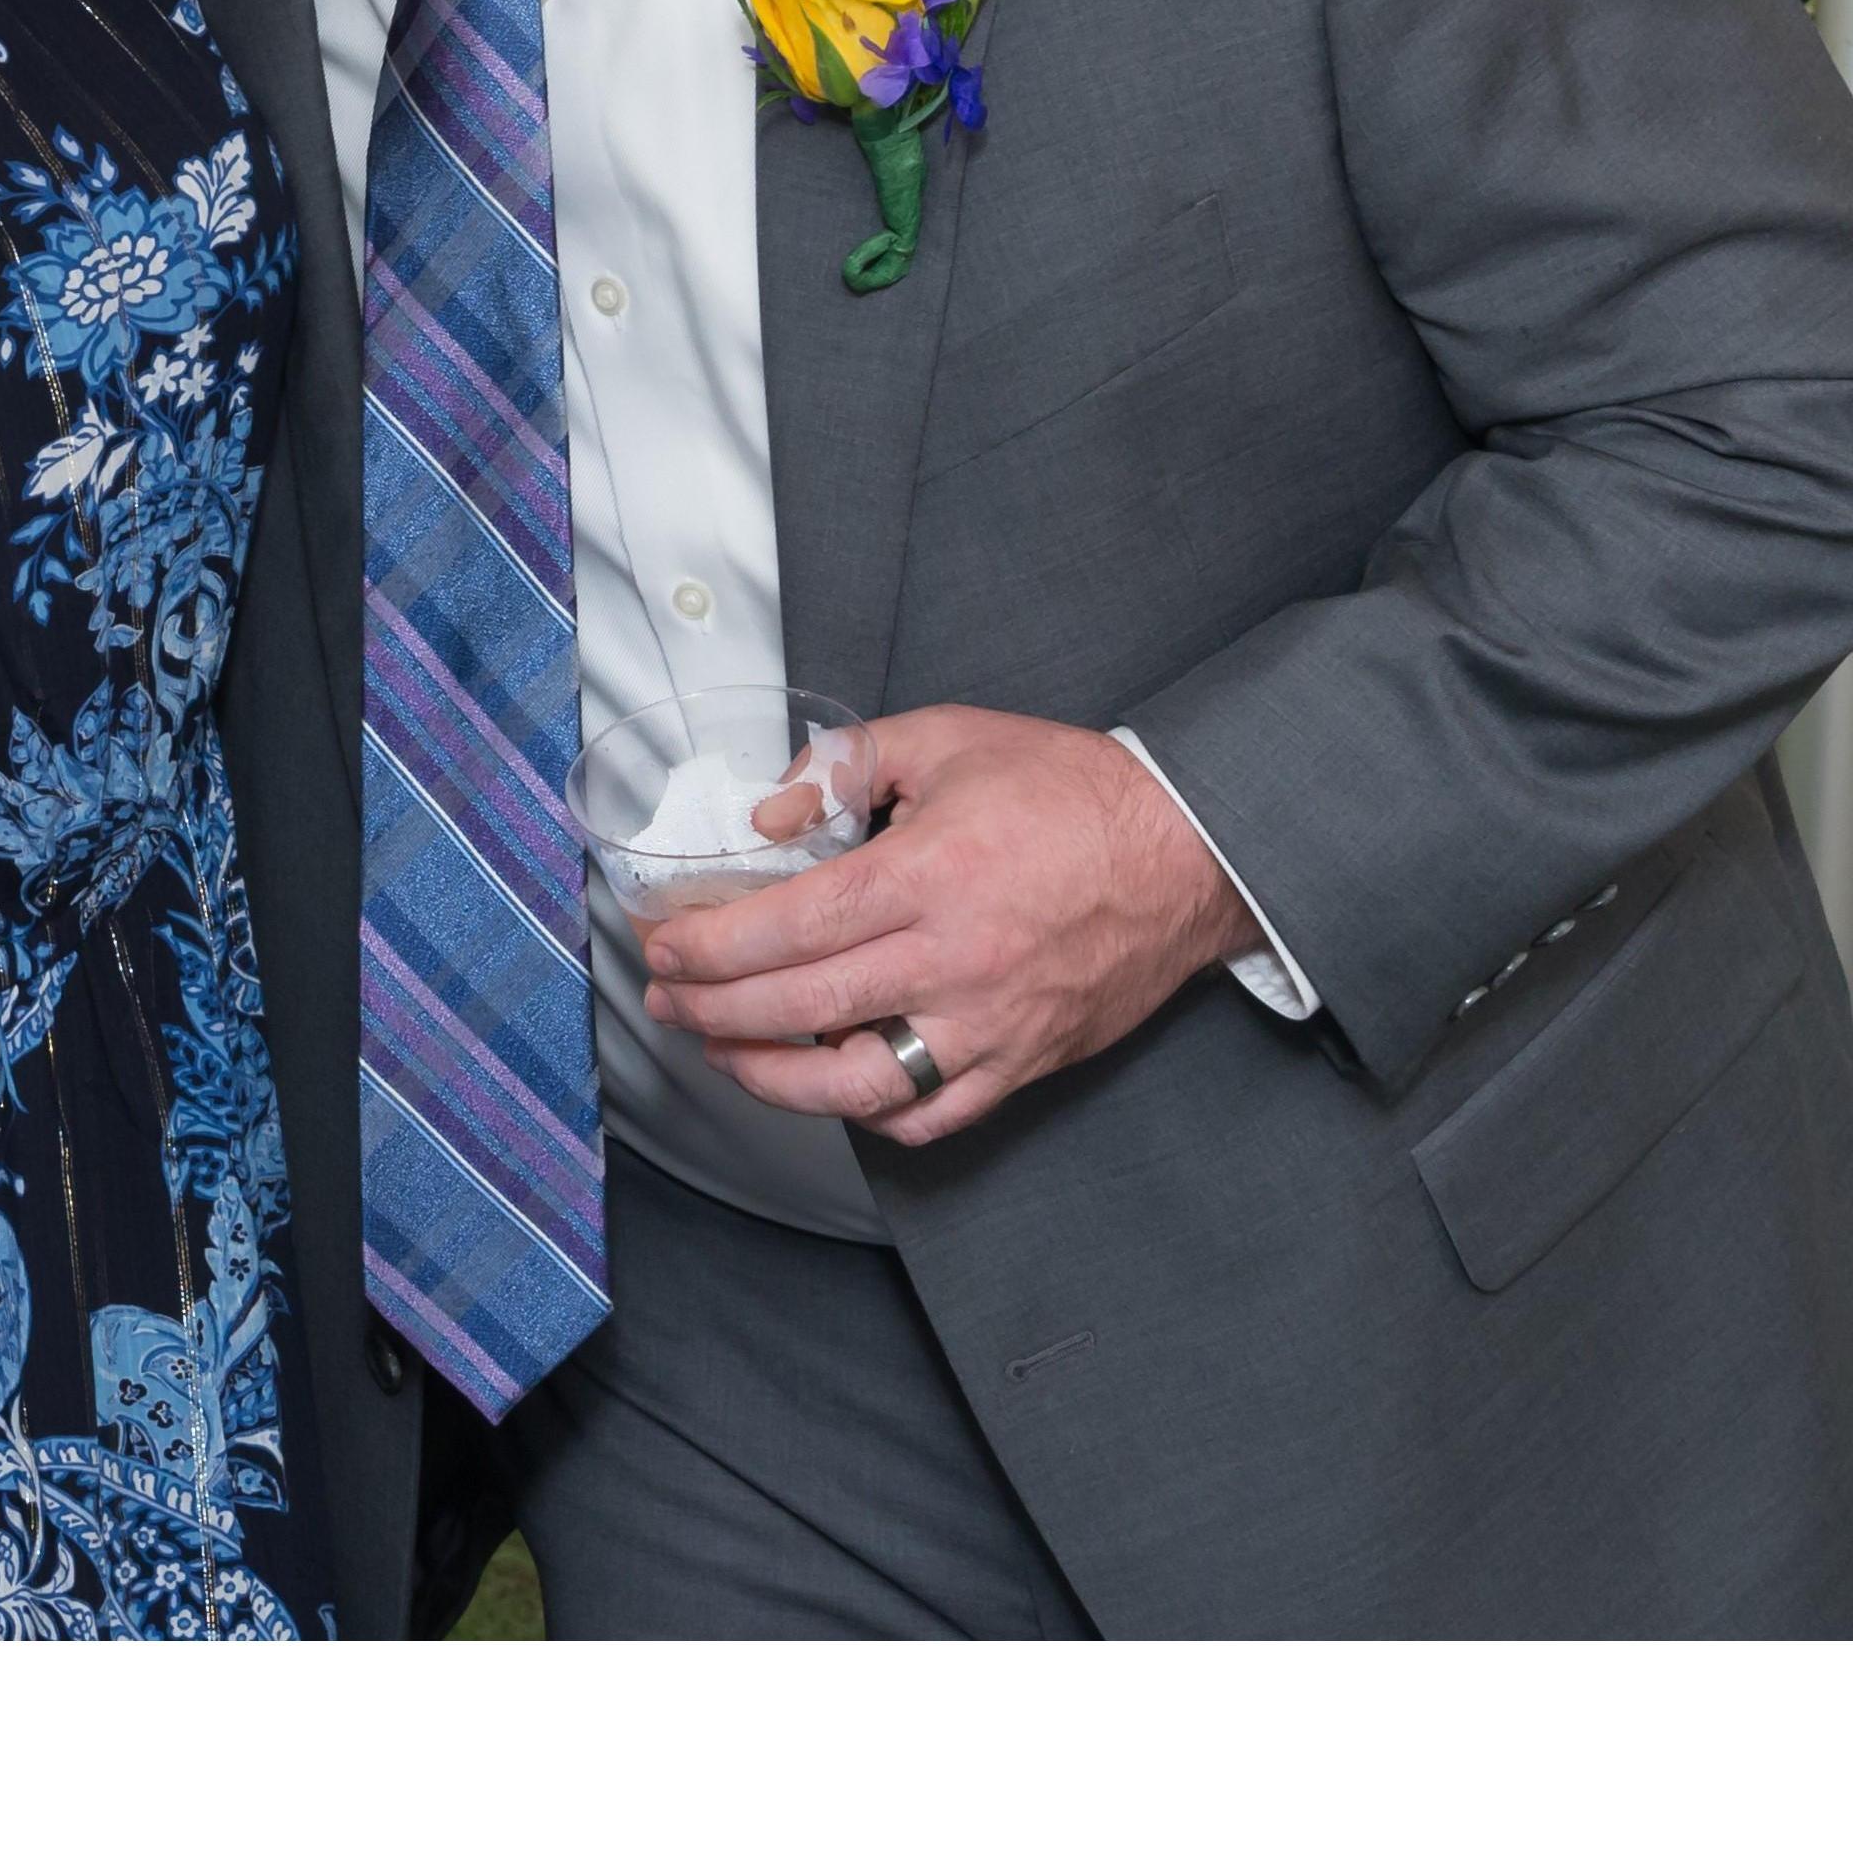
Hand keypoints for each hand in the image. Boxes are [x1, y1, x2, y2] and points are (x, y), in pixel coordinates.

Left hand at [626, 703, 1256, 1146]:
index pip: (789, 928)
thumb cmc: (1070, 790)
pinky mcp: (1022, 1062)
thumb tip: (771, 813)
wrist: (1190, 852)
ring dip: (769, 1078)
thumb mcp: (948, 737)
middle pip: (801, 1010)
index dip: (709, 945)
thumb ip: (846, 763)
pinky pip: (929, 1115)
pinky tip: (826, 1085)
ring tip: (721, 1051)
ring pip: (856, 1086)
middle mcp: (954, 961)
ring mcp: (990, 1025)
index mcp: (929, 874)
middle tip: (664, 996)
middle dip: (711, 1009)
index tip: (662, 943)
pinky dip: (867, 1114)